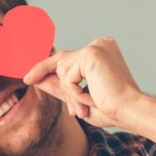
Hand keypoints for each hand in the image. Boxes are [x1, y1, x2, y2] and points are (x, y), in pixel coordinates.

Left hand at [23, 37, 143, 127]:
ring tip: (84, 106)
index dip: (46, 66)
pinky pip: (67, 76)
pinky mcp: (91, 54)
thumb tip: (35, 78)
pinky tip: (89, 97)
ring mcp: (95, 47)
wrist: (128, 111)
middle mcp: (100, 44)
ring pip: (61, 70)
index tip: (28, 74)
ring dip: (69, 93)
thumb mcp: (77, 96)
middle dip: (43, 72)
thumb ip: (59, 85)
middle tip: (27, 80)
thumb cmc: (110, 108)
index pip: (67, 57)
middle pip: (61, 59)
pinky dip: (73, 92)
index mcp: (101, 51)